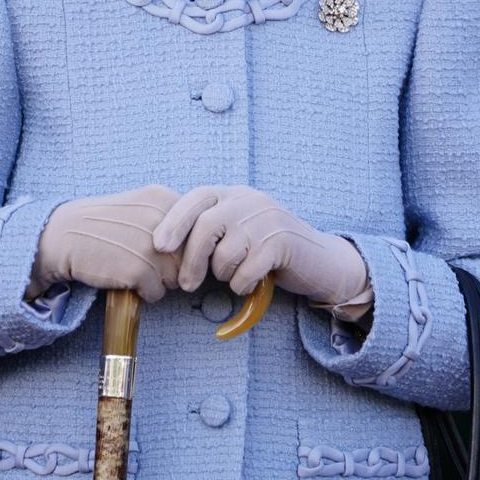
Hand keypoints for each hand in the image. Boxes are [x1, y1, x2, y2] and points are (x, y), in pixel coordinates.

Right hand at [26, 185, 181, 302]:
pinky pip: (157, 293)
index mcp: (162, 198)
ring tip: (134, 268)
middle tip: (145, 260)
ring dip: (159, 280)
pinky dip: (143, 292)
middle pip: (189, 256)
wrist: (64, 235)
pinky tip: (124, 278)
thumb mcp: (139, 206)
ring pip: (177, 277)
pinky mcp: (139, 270)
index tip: (165, 249)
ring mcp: (152, 245)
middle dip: (173, 264)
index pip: (195, 230)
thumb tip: (200, 245)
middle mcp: (161, 219)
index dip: (183, 245)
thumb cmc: (103, 224)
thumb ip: (169, 218)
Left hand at [153, 185, 369, 312]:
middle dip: (191, 260)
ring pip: (225, 254)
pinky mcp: (281, 242)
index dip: (174, 220)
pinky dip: (242, 285)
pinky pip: (246, 271)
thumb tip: (162, 246)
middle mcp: (249, 200)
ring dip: (223, 275)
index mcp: (233, 194)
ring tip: (235, 276)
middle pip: (206, 227)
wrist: (320, 260)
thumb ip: (210, 229)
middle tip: (186, 285)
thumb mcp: (237, 230)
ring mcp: (266, 219)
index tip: (159, 246)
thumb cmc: (267, 249)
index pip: (196, 198)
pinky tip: (251, 283)